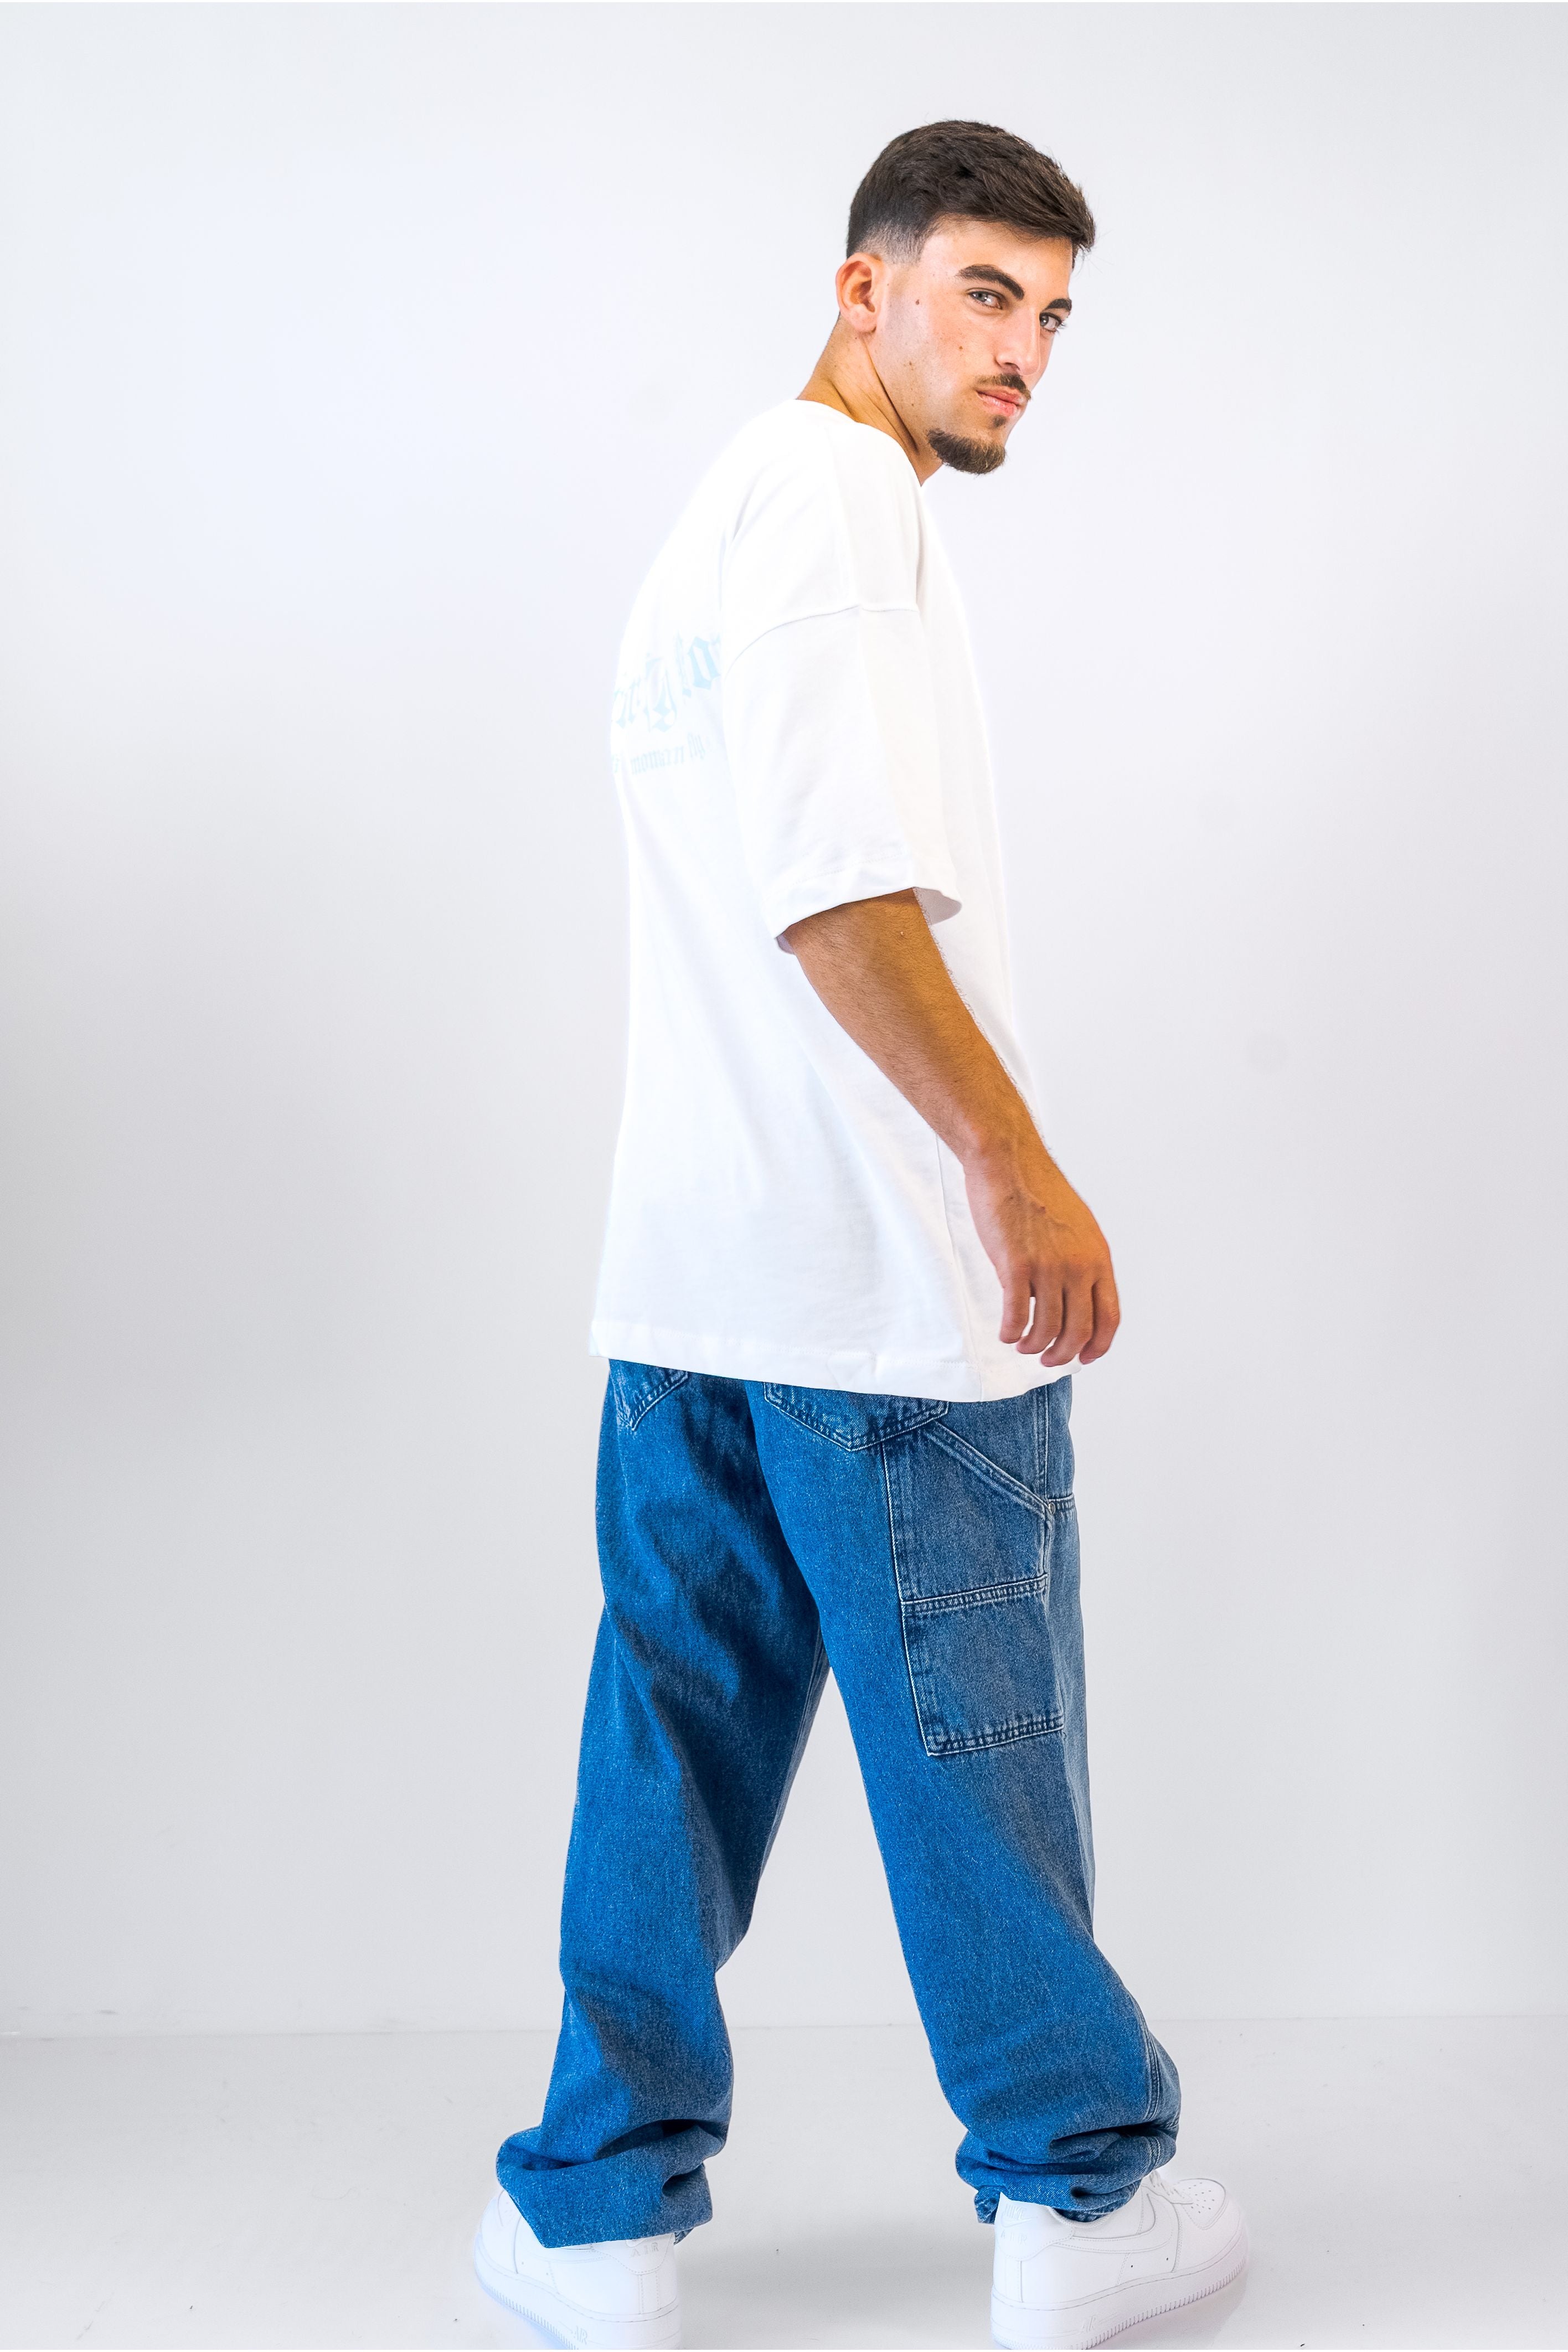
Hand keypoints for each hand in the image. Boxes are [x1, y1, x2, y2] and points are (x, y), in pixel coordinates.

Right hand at [963, 1134, 1120, 1365]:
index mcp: (1098, 1257)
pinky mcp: (1016, 1264)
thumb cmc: (1037, 1191)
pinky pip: (1016, 1315)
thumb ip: (1079, 1261)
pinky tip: (1006, 1333)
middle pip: (1080, 1330)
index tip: (1084, 1357)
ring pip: (1047, 1329)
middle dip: (1063, 1353)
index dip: (1098, 1345)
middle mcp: (1079, 1265)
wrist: (1009, 1162)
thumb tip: (1068, 1297)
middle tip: (1046, 1359)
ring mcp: (1049, 1266)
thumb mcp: (1076, 1227)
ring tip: (1022, 1345)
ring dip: (1034, 1346)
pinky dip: (1011, 1332)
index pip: (1109, 1316)